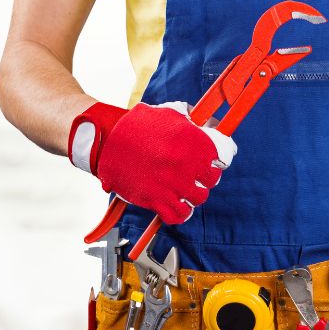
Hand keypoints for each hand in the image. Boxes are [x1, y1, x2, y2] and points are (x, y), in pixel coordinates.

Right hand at [68, 101, 236, 223]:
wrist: (108, 140)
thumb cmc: (137, 125)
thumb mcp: (169, 114)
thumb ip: (193, 121)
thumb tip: (213, 126)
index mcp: (192, 142)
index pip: (220, 160)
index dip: (214, 162)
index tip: (209, 163)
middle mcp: (185, 165)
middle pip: (211, 181)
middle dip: (204, 178)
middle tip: (194, 176)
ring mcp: (171, 184)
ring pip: (198, 199)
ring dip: (193, 195)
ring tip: (184, 189)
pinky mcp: (155, 200)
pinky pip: (178, 215)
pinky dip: (180, 212)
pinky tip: (177, 205)